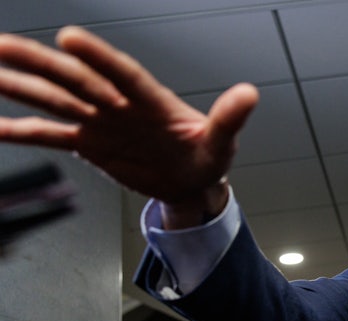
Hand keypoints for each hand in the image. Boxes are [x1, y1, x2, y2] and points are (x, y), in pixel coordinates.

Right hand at [0, 27, 258, 227]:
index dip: (97, 56)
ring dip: (21, 86)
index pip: (122, 74)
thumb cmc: (207, 156)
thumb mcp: (221, 142)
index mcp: (151, 100)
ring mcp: (101, 121)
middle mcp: (119, 104)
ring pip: (56, 100)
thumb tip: (250, 94)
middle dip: (39, 62)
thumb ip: (229, 119)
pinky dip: (25, 132)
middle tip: (3, 45)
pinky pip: (53, 135)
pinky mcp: (90, 144)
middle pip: (76, 79)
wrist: (190, 181)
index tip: (70, 38)